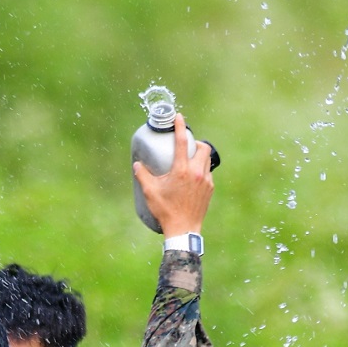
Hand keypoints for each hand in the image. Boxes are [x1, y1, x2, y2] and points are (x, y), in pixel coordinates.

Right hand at [135, 115, 214, 238]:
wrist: (183, 230)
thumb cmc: (166, 211)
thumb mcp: (151, 192)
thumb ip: (143, 176)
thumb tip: (137, 165)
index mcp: (181, 170)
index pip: (182, 142)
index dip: (180, 126)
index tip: (179, 117)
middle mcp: (196, 173)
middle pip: (203, 147)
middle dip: (196, 142)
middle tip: (187, 146)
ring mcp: (206, 181)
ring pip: (207, 159)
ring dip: (200, 156)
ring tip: (190, 161)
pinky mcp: (210, 189)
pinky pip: (208, 173)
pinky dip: (202, 170)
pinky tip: (193, 178)